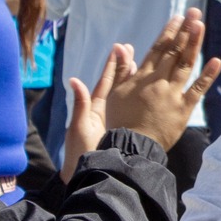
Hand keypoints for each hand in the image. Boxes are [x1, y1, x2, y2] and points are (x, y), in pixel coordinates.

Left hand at [62, 42, 131, 180]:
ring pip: (125, 94)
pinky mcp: (122, 128)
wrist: (89, 171)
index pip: (106, 81)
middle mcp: (106, 110)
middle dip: (124, 66)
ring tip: (141, 62)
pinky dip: (137, 97)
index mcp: (95, 107)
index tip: (119, 48)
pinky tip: (146, 89)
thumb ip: (80, 104)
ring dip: (132, 79)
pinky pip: (131, 108)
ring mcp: (115, 118)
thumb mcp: (80, 127)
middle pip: (117, 84)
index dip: (113, 65)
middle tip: (131, 49)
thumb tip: (74, 80)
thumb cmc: (80, 151)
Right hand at [103, 9, 220, 150]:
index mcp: (142, 76)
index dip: (169, 32)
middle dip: (184, 30)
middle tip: (194, 13)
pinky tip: (216, 61)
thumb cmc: (119, 121)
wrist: (131, 146)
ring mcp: (172, 94)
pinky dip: (207, 75)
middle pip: (174, 51)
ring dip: (194, 44)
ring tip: (201, 25)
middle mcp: (159, 81)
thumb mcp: (114, 94)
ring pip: (185, 64)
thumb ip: (120, 70)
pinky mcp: (183, 110)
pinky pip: (197, 90)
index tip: (178, 17)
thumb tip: (121, 46)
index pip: (158, 49)